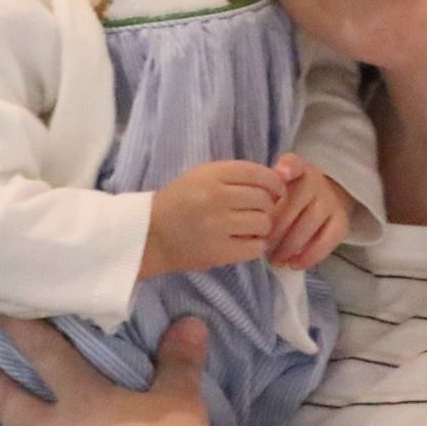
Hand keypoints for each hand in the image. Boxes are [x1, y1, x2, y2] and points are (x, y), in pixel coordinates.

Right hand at [142, 160, 285, 278]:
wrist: (150, 235)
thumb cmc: (179, 202)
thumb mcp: (201, 177)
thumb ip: (234, 176)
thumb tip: (276, 181)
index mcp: (211, 175)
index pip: (257, 173)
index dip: (274, 182)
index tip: (276, 191)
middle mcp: (215, 198)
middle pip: (264, 199)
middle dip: (267, 207)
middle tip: (258, 213)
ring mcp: (217, 226)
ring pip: (263, 223)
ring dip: (263, 227)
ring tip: (250, 229)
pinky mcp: (219, 252)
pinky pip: (256, 247)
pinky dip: (256, 246)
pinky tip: (246, 243)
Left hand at [265, 153, 351, 269]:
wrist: (324, 199)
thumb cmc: (289, 197)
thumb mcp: (277, 189)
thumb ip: (264, 196)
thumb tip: (246, 218)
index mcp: (297, 169)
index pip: (294, 163)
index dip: (288, 168)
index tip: (281, 175)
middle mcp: (316, 182)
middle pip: (295, 203)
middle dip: (275, 228)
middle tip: (260, 245)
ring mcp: (331, 201)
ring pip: (309, 224)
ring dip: (288, 246)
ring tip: (274, 260)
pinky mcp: (342, 222)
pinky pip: (327, 241)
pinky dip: (309, 255)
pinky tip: (294, 264)